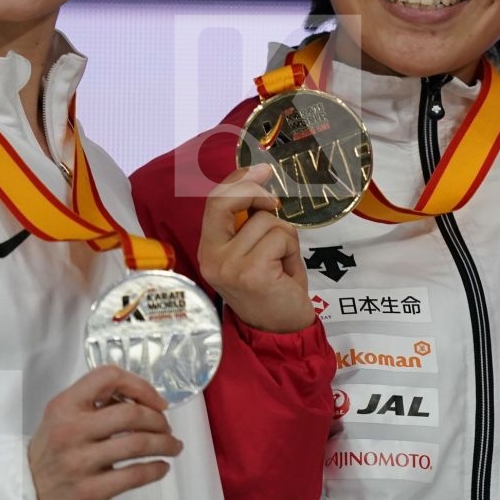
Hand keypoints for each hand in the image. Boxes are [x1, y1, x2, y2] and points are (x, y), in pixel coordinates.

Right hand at [28, 366, 180, 499]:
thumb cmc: (54, 455)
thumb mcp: (63, 420)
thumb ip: (96, 405)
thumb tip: (143, 399)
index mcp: (64, 406)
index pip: (107, 377)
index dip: (140, 385)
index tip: (157, 402)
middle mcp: (69, 431)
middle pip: (131, 413)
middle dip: (159, 420)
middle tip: (166, 429)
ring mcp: (77, 463)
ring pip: (138, 444)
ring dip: (165, 444)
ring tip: (173, 447)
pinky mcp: (88, 492)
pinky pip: (134, 476)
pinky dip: (156, 469)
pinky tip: (161, 467)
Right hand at [198, 164, 314, 332]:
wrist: (280, 330)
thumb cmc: (271, 288)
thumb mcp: (252, 252)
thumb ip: (248, 225)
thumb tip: (260, 190)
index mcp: (209, 249)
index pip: (214, 203)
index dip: (237, 180)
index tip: (259, 169)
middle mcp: (212, 256)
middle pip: (228, 202)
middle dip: (256, 193)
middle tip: (274, 203)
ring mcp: (229, 265)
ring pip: (267, 221)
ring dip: (284, 237)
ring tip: (281, 262)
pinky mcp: (252, 271)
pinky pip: (281, 237)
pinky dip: (291, 250)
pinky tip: (286, 272)